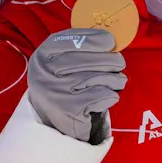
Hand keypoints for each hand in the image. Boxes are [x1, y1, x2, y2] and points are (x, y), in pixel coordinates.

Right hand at [27, 28, 127, 144]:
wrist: (56, 123)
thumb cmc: (65, 86)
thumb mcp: (61, 63)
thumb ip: (78, 48)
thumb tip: (110, 39)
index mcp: (41, 58)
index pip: (67, 41)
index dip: (91, 39)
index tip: (110, 40)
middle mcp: (44, 74)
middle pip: (86, 59)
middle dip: (110, 59)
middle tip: (120, 62)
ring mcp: (56, 93)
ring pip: (97, 77)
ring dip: (114, 79)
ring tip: (118, 81)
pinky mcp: (70, 110)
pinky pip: (102, 95)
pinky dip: (110, 96)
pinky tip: (108, 97)